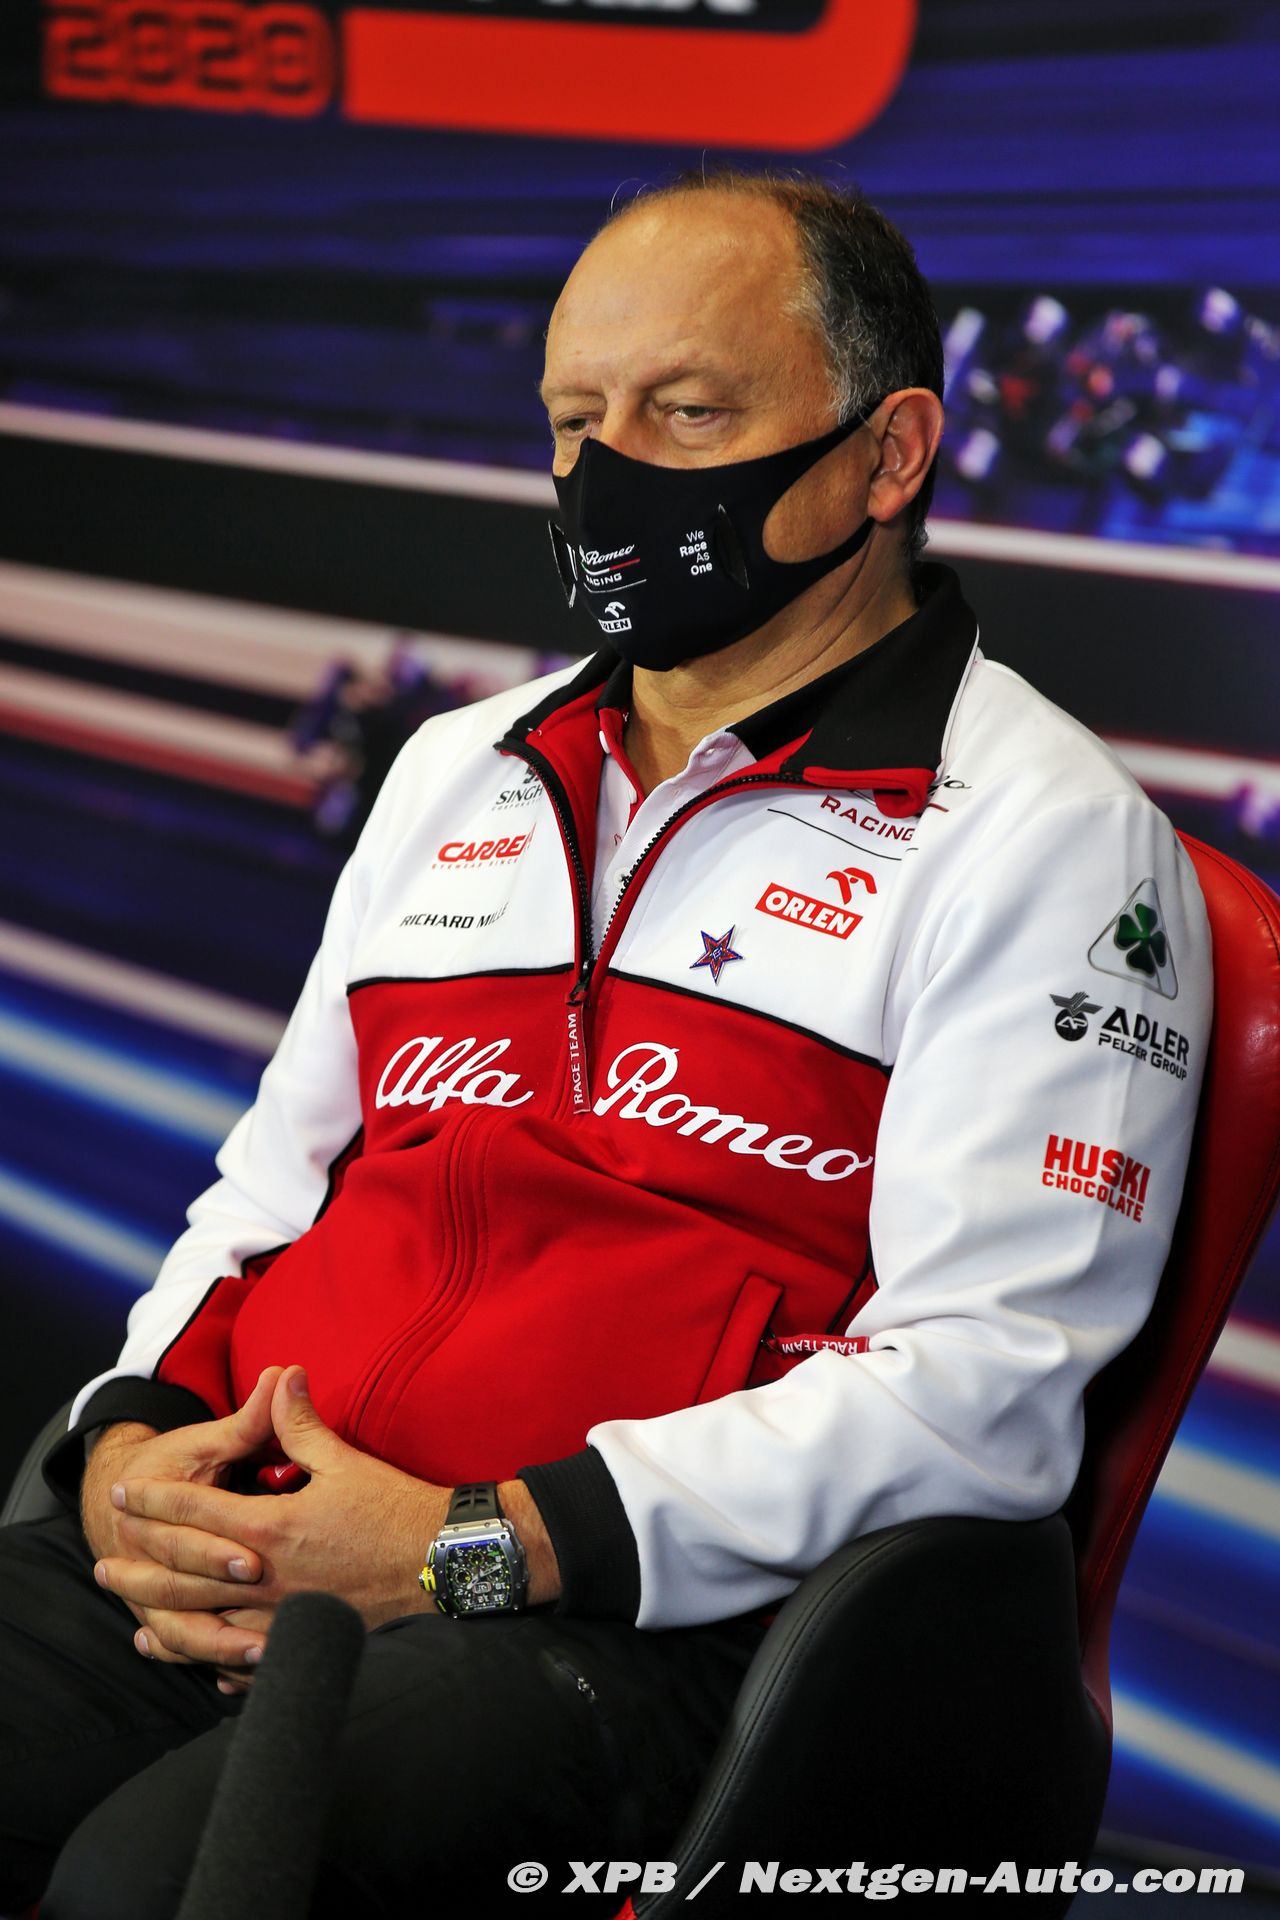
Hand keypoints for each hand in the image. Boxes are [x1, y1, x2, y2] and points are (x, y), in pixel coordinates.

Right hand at [85, 1368, 284, 1677]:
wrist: (119, 1490)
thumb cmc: (175, 1462)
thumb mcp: (210, 1439)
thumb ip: (255, 1416)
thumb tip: (290, 1371)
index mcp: (174, 1506)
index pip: (196, 1527)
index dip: (222, 1544)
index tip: (256, 1557)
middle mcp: (161, 1557)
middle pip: (188, 1586)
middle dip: (221, 1596)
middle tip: (263, 1608)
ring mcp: (163, 1592)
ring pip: (185, 1630)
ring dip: (218, 1644)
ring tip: (260, 1655)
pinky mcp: (171, 1616)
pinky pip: (188, 1649)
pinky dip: (210, 1664)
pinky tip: (240, 1678)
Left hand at [106, 1367, 449, 1642]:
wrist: (441, 1562)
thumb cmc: (395, 1509)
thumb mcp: (343, 1460)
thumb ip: (299, 1424)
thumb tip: (282, 1376)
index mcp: (270, 1527)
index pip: (196, 1512)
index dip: (156, 1500)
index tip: (124, 1493)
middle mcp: (266, 1577)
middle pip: (185, 1576)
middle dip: (141, 1567)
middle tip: (104, 1565)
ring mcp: (281, 1619)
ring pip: (206, 1626)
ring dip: (166, 1621)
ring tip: (136, 1623)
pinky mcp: (303, 1641)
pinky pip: (245, 1660)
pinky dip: (214, 1662)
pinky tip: (200, 1664)